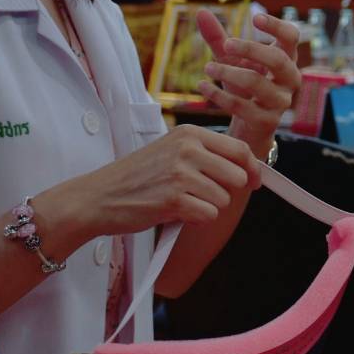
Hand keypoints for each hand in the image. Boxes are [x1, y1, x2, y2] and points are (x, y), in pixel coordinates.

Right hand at [44, 125, 260, 240]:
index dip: (252, 169)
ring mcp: (181, 173)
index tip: (255, 182)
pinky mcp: (174, 199)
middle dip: (227, 192)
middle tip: (205, 197)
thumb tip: (246, 170)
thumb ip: (205, 154)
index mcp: (189, 133)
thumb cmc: (137, 177)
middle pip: (237, 175)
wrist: (99, 197)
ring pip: (223, 198)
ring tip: (181, 202)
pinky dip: (196, 219)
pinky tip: (175, 212)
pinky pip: (208, 214)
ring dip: (207, 207)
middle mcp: (188, 149)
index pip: (239, 149)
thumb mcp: (170, 151)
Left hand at [195, 9, 300, 154]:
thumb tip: (202, 12)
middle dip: (251, 49)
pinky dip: (218, 95)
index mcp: (286, 58)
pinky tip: (202, 85)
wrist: (250, 126)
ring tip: (207, 68)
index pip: (292, 36)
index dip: (277, 26)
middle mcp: (289, 79)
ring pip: (257, 83)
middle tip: (226, 45)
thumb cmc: (245, 86)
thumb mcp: (232, 60)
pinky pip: (242, 106)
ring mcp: (280, 101)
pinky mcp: (267, 121)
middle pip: (278, 59)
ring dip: (228, 73)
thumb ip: (218, 37)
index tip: (254, 18)